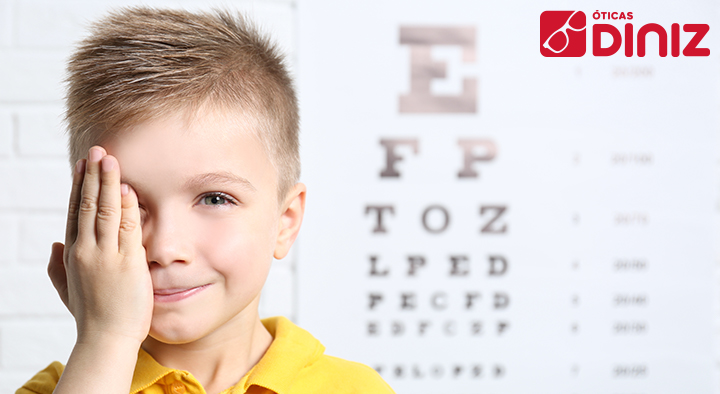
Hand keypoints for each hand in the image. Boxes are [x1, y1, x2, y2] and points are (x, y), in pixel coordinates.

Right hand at [48, 146, 152, 344]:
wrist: (105, 339)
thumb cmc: (91, 317)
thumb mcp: (68, 289)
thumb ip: (58, 266)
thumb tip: (54, 244)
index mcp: (73, 254)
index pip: (75, 212)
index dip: (79, 186)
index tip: (83, 165)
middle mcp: (86, 251)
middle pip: (87, 205)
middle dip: (92, 175)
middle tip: (97, 150)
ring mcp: (105, 256)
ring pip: (104, 211)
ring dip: (108, 182)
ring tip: (110, 158)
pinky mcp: (127, 263)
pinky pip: (126, 229)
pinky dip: (125, 207)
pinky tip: (126, 188)